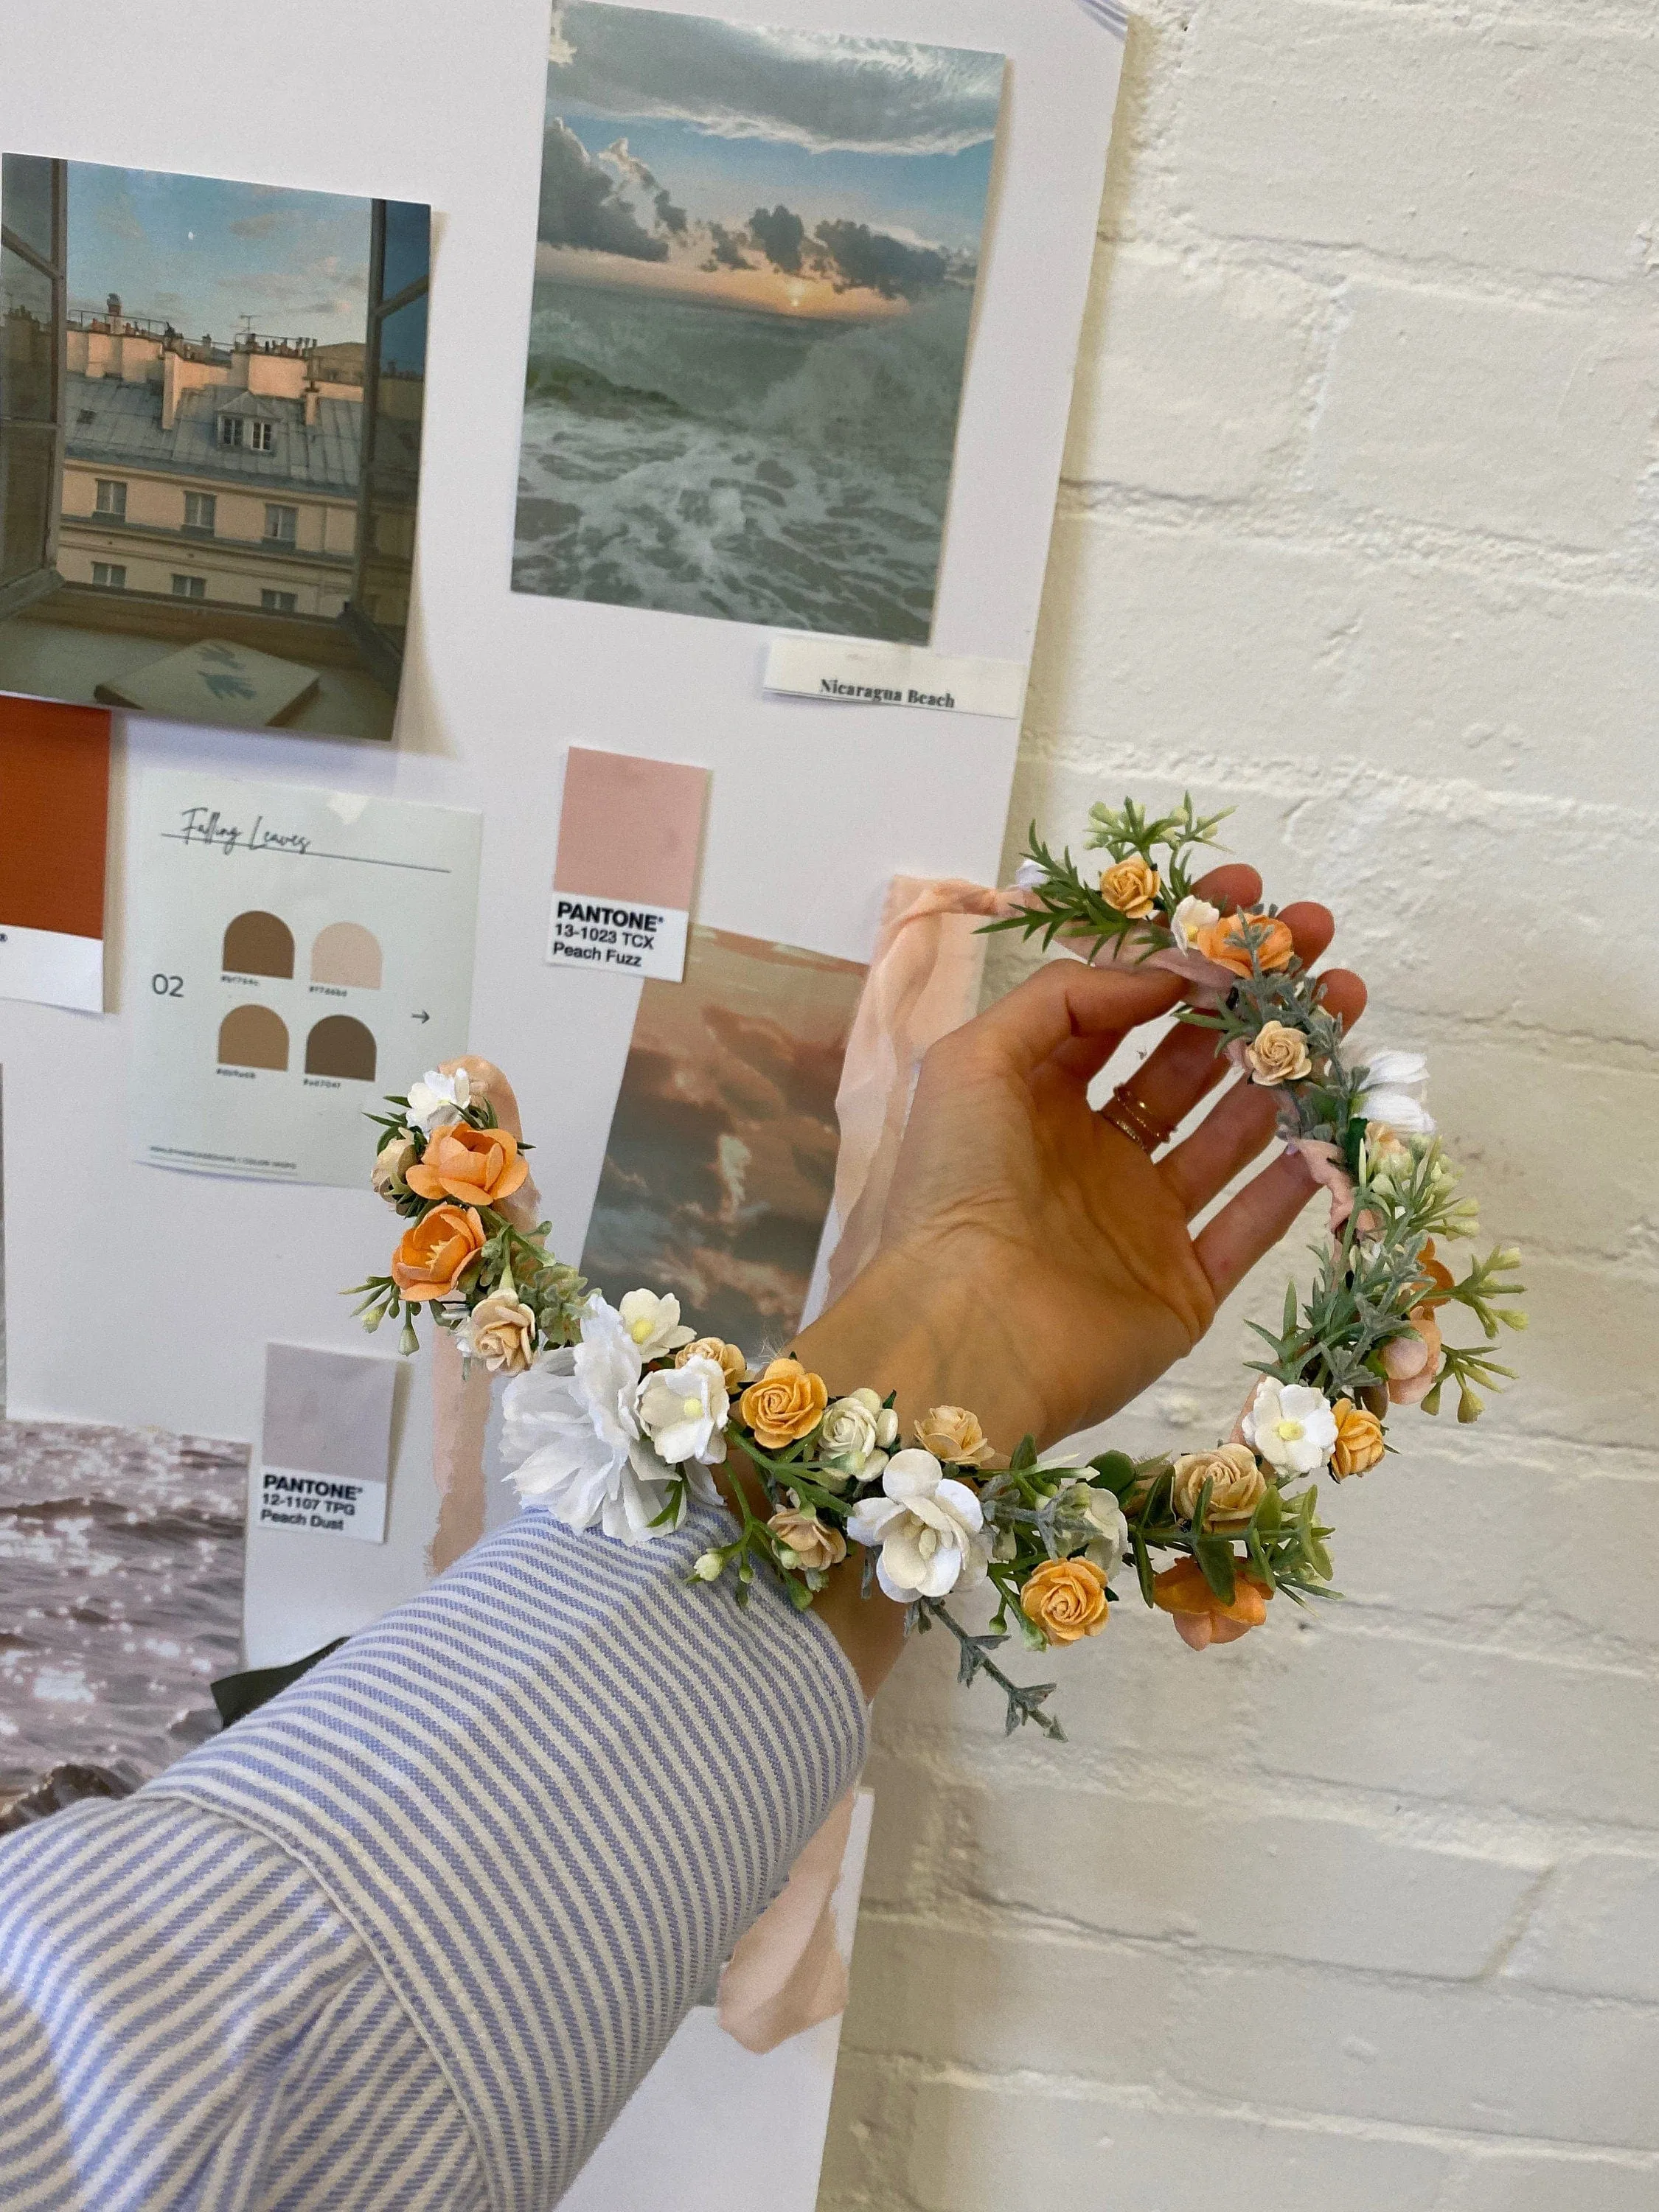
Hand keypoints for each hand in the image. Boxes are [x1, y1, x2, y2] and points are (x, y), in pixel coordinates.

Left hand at [797, 864, 1366, 1457]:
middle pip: (1189, 1063)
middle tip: (1318, 947)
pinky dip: (1296, 1179)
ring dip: (1288, 1070)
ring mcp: (1141, 1224)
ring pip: (1233, 1133)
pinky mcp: (1182, 1289)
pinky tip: (1333, 1121)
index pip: (1122, 1010)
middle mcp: (1092, 1157)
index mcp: (1036, 1100)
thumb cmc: (954, 1190)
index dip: (1180, 954)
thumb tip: (1157, 967)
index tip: (1247, 902)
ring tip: (1344, 1008)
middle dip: (1253, 1002)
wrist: (968, 1331)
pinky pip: (1252, 1226)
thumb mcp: (975, 1059)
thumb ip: (1064, 996)